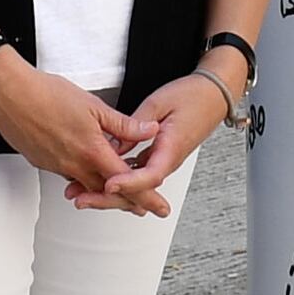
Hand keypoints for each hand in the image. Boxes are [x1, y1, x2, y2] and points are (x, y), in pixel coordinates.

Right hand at [0, 49, 151, 197]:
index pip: (126, 182)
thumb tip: (150, 131)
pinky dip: (84, 181)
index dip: (146, 196)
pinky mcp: (43, 162)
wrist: (8, 94)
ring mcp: (57, 166)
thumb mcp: (93, 106)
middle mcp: (74, 165)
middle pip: (107, 192)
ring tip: (120, 195)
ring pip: (87, 187)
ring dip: (105, 192)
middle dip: (128, 202)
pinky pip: (69, 177)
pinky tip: (89, 174)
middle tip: (145, 209)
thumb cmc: (47, 94)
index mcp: (91, 151)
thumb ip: (123, 124)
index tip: (159, 207)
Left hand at [95, 74, 235, 211]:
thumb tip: (114, 145)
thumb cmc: (191, 96)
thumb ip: (134, 126)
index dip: (128, 183)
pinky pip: (137, 175)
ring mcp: (162, 161)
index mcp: (171, 148)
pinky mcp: (158, 158)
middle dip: (108, 198)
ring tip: (80, 194)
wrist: (213, 95)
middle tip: (82, 199)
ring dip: (109, 192)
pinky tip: (97, 181)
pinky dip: (118, 180)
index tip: (108, 185)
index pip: (150, 175)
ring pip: (135, 185)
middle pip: (138, 189)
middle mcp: (167, 161)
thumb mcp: (158, 103)